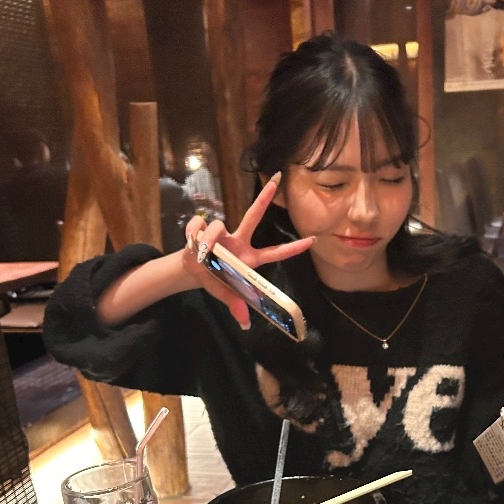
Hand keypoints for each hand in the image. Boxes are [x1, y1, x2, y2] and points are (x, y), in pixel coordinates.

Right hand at [181, 173, 313, 328]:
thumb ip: (236, 306)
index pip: (275, 253)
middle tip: (277, 179)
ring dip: (205, 240)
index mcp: (249, 259)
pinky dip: (192, 234)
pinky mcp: (205, 225)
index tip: (312, 240)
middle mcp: (240, 240)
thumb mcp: (225, 294)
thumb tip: (244, 324)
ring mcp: (223, 231)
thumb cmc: (214, 280)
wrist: (191, 270)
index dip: (293, 248)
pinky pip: (198, 225)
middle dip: (264, 197)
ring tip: (200, 253)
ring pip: (216, 226)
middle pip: (254, 215)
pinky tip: (190, 242)